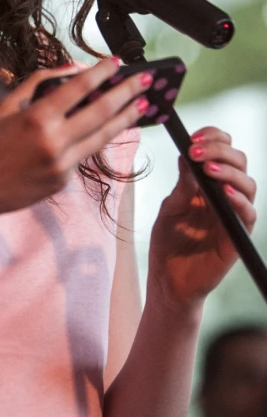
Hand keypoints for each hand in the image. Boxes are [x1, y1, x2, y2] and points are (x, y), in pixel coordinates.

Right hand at [0, 58, 149, 221]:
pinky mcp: (63, 181)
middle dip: (126, 94)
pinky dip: (95, 138)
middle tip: (146, 80)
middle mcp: (54, 142)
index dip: (101, 73)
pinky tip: (107, 127)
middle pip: (101, 113)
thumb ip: (39, 83)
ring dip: (125, 119)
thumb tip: (71, 71)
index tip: (117, 62)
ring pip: (101, 137)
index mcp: (37, 118)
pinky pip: (82, 155)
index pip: (79, 89)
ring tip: (143, 105)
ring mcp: (61, 165)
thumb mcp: (5, 105)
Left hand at [147, 126, 256, 311]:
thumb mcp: (171, 207)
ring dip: (230, 171)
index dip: (213, 138)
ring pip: (248, 183)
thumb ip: (183, 184)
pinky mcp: (237, 236)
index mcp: (208, 184)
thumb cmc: (168, 242)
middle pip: (239, 161)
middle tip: (197, 151)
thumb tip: (186, 152)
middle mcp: (225, 196)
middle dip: (219, 149)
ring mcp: (233, 215)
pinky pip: (249, 214)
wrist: (167, 279)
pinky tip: (224, 193)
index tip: (194, 136)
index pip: (222, 150)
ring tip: (209, 169)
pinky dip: (240, 200)